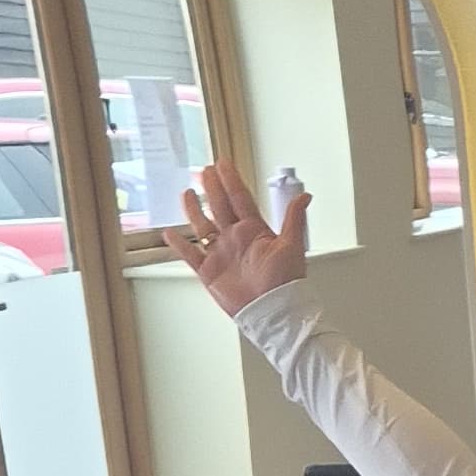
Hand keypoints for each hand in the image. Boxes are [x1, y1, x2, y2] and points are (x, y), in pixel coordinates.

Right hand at [171, 158, 307, 314]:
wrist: (271, 311)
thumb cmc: (285, 282)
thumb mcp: (291, 246)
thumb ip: (294, 219)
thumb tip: (305, 195)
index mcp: (255, 231)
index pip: (240, 199)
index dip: (231, 181)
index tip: (222, 164)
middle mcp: (236, 239)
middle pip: (220, 207)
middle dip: (212, 188)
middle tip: (203, 170)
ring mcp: (221, 254)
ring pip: (203, 226)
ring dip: (194, 210)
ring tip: (187, 193)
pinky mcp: (209, 272)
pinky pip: (190, 254)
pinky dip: (179, 244)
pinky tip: (169, 233)